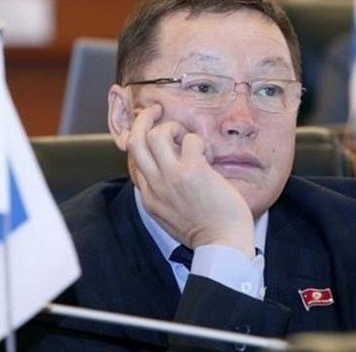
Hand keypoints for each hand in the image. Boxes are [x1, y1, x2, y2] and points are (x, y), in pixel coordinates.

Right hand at [127, 105, 254, 256]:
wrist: (222, 244)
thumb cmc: (206, 232)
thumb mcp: (171, 217)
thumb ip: (164, 197)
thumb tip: (168, 178)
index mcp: (148, 198)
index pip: (133, 160)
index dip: (141, 141)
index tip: (153, 133)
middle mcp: (154, 185)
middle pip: (135, 141)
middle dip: (143, 120)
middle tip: (155, 110)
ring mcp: (171, 177)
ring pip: (156, 135)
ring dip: (172, 127)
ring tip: (187, 137)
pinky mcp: (192, 171)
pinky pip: (190, 140)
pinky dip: (198, 140)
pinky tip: (208, 154)